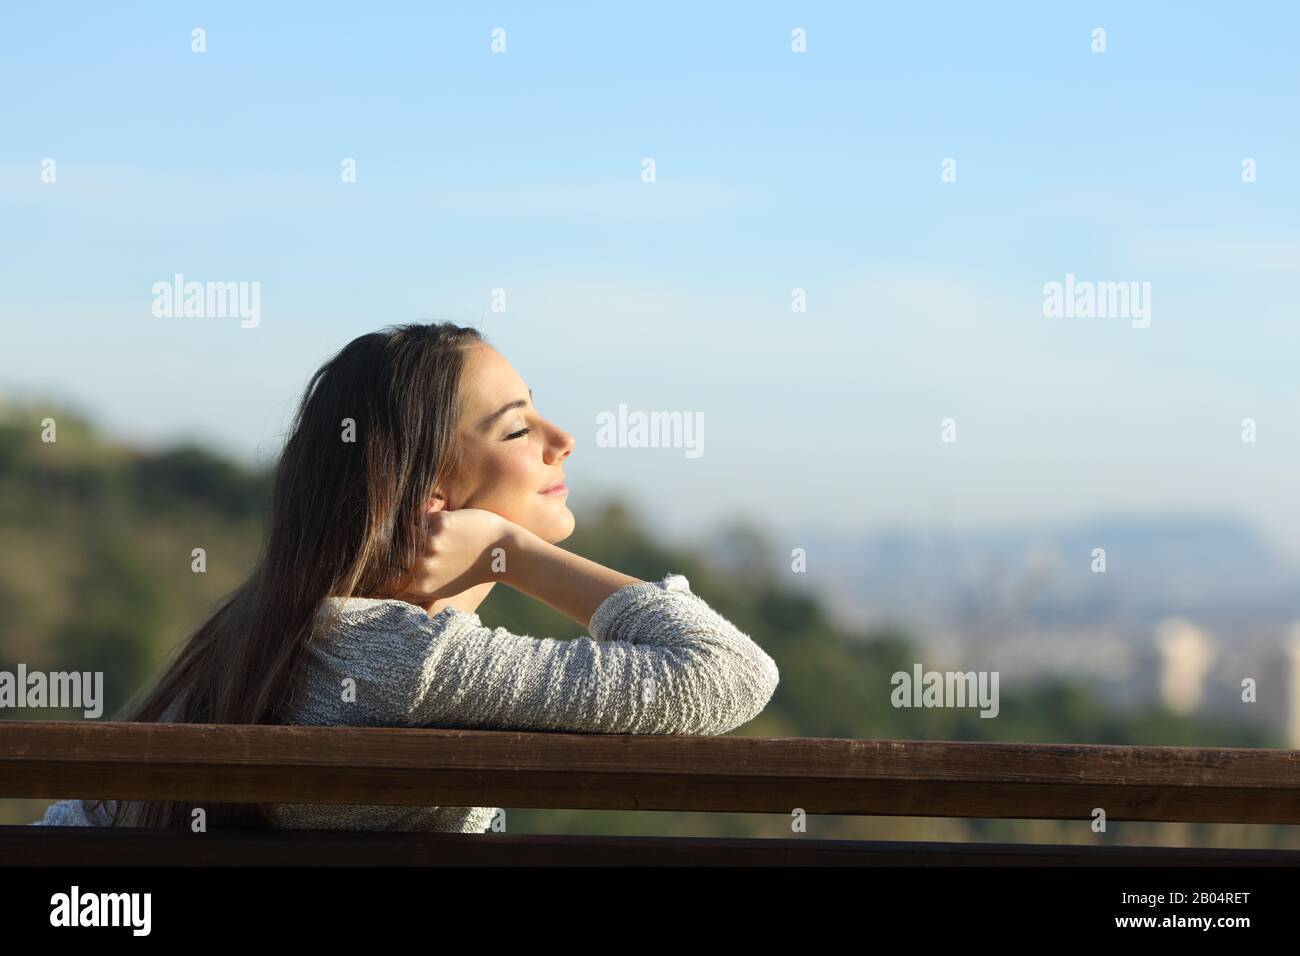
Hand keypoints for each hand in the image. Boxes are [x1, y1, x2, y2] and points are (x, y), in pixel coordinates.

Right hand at [384, 508, 515, 602]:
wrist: (503, 551)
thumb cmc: (472, 569)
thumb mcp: (443, 587)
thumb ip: (416, 586)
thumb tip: (387, 586)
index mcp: (423, 585)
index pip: (384, 578)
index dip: (378, 568)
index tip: (379, 559)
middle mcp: (425, 566)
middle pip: (390, 552)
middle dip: (392, 544)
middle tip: (394, 538)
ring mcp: (432, 544)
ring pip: (401, 531)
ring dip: (405, 527)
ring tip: (414, 527)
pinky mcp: (441, 524)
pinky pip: (417, 516)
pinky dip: (419, 515)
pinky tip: (428, 516)